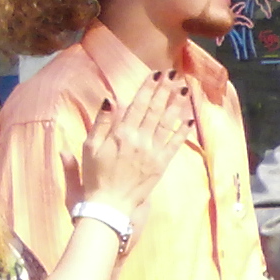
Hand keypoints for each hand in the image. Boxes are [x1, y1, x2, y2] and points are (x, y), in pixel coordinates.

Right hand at [74, 71, 187, 217]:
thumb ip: (100, 123)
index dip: (148, 88)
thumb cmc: (95, 176)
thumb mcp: (90, 147)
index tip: (157, 73)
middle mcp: (139, 140)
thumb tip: (110, 99)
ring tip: (185, 89)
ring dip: (177, 105)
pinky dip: (182, 131)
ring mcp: (152, 153)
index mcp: (121, 134)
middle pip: (155, 110)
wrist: (110, 206)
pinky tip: (189, 118)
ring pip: (167, 123)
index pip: (137, 105)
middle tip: (175, 74)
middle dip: (165, 90)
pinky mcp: (161, 165)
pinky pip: (174, 145)